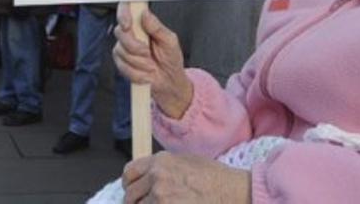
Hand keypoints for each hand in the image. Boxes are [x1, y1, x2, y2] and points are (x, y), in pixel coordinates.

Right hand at [113, 4, 192, 118]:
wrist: (168, 81)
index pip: (127, 10)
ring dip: (139, 62)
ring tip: (151, 65)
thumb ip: (157, 28)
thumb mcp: (170, 41)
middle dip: (134, 46)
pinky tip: (146, 73)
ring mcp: (124, 48)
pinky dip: (137, 73)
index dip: (123, 14)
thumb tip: (146, 14)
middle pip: (120, 32)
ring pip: (121, 51)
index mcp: (143, 24)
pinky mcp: (121, 63)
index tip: (128, 25)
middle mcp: (131, 34)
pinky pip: (123, 67)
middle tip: (148, 53)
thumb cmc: (170, 59)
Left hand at [122, 152, 250, 203]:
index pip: (129, 173)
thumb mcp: (186, 160)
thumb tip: (148, 176)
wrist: (231, 191)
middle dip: (136, 202)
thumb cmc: (214, 177)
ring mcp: (160, 197)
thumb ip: (163, 167)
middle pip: (130, 195)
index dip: (130, 184)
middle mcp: (156, 177)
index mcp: (160, 161)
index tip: (133, 191)